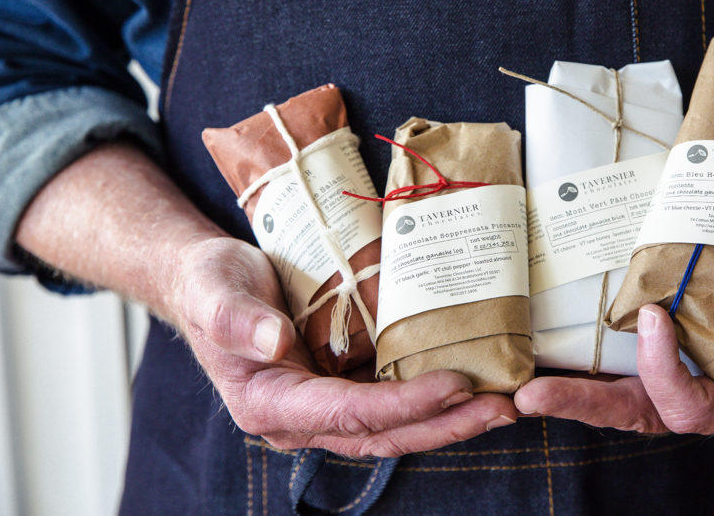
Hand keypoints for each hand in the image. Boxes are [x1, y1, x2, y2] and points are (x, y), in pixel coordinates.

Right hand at [172, 236, 517, 456]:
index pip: (347, 415)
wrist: (212, 280)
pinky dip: (433, 396)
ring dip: (450, 417)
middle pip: (384, 433)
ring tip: (504, 403)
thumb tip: (274, 344)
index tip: (454, 386)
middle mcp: (303, 415)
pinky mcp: (343, 383)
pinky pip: (393, 398)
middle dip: (446, 424)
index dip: (403, 406)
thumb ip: (236, 321)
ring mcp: (326, 402)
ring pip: (396, 424)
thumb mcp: (213, 291)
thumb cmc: (209, 284)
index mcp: (270, 404)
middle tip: (503, 408)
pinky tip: (473, 380)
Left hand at [513, 253, 713, 434]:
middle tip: (532, 397)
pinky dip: (574, 361)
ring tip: (517, 385)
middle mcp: (700, 396)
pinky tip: (536, 348)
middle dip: (582, 405)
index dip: (664, 370)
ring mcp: (670, 376)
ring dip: (565, 390)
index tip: (651, 317)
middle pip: (634, 414)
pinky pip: (609, 365)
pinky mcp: (649, 350)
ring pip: (612, 396)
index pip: (692, 407)